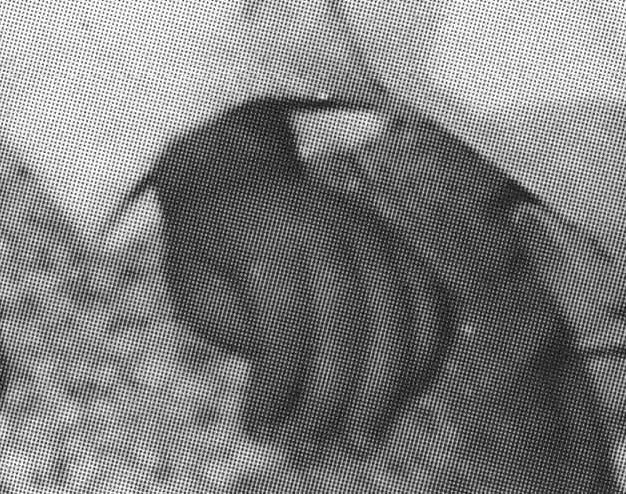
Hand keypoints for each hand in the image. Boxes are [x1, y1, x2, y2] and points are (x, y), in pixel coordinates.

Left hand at [152, 111, 458, 456]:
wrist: (237, 176)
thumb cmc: (209, 245)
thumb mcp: (194, 283)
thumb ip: (238, 328)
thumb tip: (290, 387)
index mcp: (268, 230)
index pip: (286, 317)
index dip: (278, 383)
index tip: (259, 429)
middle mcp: (330, 223)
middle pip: (350, 320)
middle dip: (334, 397)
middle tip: (311, 448)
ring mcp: (373, 230)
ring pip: (401, 315)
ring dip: (385, 390)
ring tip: (359, 441)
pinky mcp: (401, 244)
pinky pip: (432, 304)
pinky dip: (423, 357)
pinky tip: (400, 400)